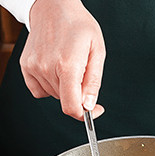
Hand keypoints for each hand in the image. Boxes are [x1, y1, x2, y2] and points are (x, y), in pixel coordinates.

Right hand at [20, 0, 104, 120]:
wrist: (54, 7)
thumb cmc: (78, 25)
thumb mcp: (97, 51)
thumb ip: (93, 82)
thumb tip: (88, 105)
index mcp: (68, 65)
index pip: (71, 106)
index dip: (84, 114)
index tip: (92, 111)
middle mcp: (47, 68)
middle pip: (65, 101)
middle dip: (78, 94)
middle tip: (82, 73)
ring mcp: (34, 67)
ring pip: (54, 95)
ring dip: (64, 88)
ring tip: (68, 64)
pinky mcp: (26, 66)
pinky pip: (39, 91)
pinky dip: (49, 86)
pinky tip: (55, 70)